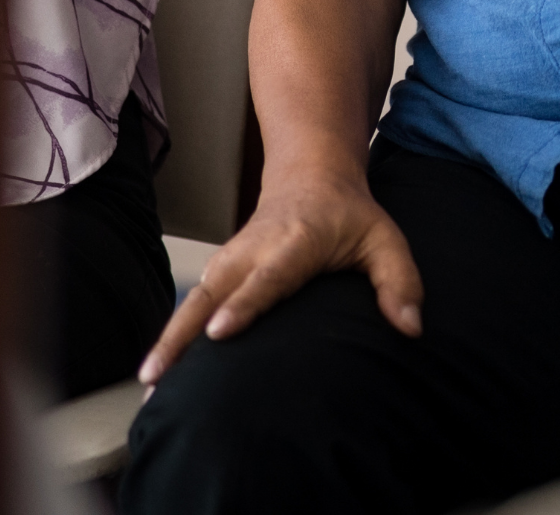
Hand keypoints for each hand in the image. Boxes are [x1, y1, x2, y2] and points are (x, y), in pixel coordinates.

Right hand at [135, 169, 422, 384]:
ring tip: (148, 385)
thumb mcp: (384, 238)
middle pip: (213, 291)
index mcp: (296, 241)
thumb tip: (411, 328)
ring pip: (194, 298)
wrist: (312, 175)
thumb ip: (400, 281)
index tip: (220, 332)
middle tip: (158, 376)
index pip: (268, 277)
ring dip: (169, 339)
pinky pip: (192, 302)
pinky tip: (157, 374)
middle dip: (184, 332)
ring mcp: (233, 257)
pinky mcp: (221, 269)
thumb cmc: (350, 215)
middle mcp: (255, 248)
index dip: (245, 304)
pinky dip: (172, 334)